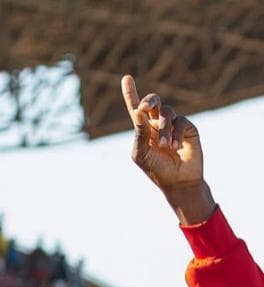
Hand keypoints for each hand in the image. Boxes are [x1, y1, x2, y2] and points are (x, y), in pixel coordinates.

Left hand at [121, 74, 213, 223]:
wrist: (178, 181)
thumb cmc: (156, 169)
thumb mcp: (142, 153)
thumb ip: (139, 132)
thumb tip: (138, 110)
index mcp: (143, 129)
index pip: (135, 108)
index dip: (130, 93)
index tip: (126, 78)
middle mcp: (157, 123)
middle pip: (153, 102)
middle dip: (149, 100)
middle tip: (145, 107)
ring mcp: (173, 124)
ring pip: (166, 112)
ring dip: (163, 129)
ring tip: (165, 147)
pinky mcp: (188, 128)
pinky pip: (181, 121)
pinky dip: (176, 133)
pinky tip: (175, 147)